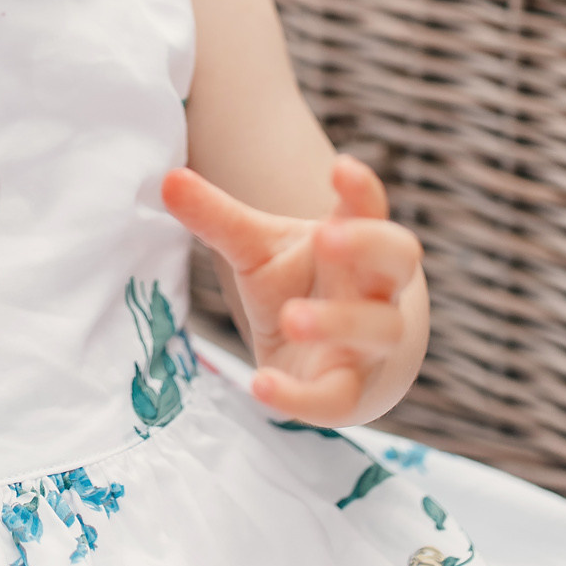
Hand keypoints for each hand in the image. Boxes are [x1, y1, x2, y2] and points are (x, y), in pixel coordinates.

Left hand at [162, 155, 424, 426]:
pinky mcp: (347, 390)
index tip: (341, 167)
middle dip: (368, 245)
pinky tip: (261, 386)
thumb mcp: (257, 247)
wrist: (332, 358)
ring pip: (380, 329)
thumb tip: (168, 179)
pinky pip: (336, 398)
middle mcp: (374, 288)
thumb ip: (218, 216)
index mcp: (354, 241)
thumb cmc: (299, 284)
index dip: (362, 189)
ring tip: (291, 318)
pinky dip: (301, 397)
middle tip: (326, 237)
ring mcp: (368, 342)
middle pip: (398, 258)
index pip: (370, 208)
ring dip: (338, 322)